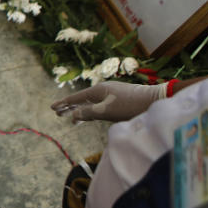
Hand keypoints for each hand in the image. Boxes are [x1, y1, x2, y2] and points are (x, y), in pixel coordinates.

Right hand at [50, 80, 166, 122]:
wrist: (154, 101)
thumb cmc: (130, 106)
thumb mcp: (107, 111)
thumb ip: (89, 113)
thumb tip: (73, 115)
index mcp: (97, 90)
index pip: (76, 98)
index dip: (63, 104)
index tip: (52, 108)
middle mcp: (103, 90)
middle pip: (81, 99)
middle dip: (69, 107)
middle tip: (57, 113)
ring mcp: (111, 94)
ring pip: (90, 102)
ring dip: (80, 110)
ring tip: (71, 117)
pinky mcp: (119, 99)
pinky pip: (98, 105)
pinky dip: (90, 110)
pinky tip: (91, 115)